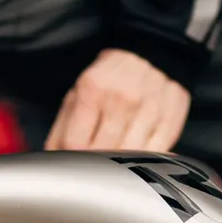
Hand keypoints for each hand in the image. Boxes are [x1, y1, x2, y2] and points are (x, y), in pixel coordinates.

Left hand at [45, 47, 189, 155]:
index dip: (69, 160)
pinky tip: (136, 160)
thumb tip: (51, 160)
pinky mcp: (170, 121)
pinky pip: (154, 156)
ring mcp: (148, 110)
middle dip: (92, 166)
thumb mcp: (78, 93)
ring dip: (118, 168)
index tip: (70, 166)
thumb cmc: (110, 79)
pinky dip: (142, 164)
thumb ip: (61, 129)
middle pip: (100, 152)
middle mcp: (121, 98)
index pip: (74, 142)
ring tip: (113, 165)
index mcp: (92, 88)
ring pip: (127, 158)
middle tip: (90, 169)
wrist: (154, 53)